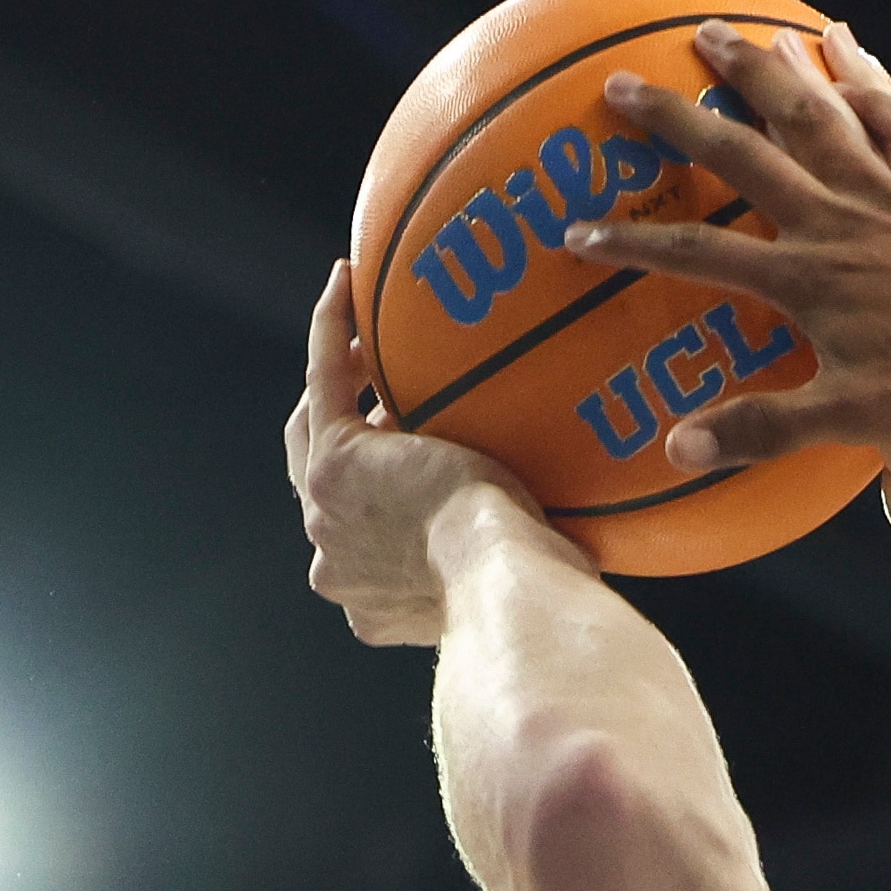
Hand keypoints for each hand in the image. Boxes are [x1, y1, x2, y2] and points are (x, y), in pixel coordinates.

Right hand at [286, 262, 544, 643]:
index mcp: (373, 607)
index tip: (408, 450)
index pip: (366, 534)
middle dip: (342, 430)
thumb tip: (577, 548)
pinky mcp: (335, 462)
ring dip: (335, 374)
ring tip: (362, 332)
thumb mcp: (519, 579)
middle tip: (370, 384)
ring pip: (313, 425)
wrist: (511, 587)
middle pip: (320, 480)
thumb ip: (513, 562)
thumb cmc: (541, 594)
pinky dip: (331, 326)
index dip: (383, 487)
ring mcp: (325, 512)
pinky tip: (346, 282)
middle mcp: (334, 566)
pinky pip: (324, 377)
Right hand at [566, 19, 890, 478]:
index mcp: (809, 276)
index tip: (574, 233)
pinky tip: (870, 74)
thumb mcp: (854, 420)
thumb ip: (766, 429)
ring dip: (774, 74)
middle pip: (744, 155)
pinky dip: (890, 102)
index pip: (699, 256)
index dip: (634, 246)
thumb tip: (679, 446)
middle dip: (679, 117)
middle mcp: (843, 223)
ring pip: (822, 119)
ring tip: (735, 31)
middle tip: (622, 80)